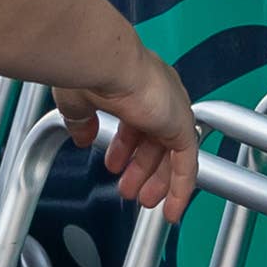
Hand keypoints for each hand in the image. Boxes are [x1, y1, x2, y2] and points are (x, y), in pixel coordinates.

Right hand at [56, 48, 200, 221]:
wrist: (105, 59)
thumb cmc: (89, 69)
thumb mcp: (79, 102)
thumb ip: (82, 122)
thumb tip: (81, 137)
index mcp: (135, 84)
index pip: (138, 121)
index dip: (126, 146)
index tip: (115, 163)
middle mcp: (158, 94)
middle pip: (156, 141)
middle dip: (141, 168)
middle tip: (128, 187)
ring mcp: (172, 110)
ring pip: (171, 154)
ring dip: (157, 181)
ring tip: (143, 200)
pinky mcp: (182, 126)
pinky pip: (187, 165)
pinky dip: (179, 188)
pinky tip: (171, 207)